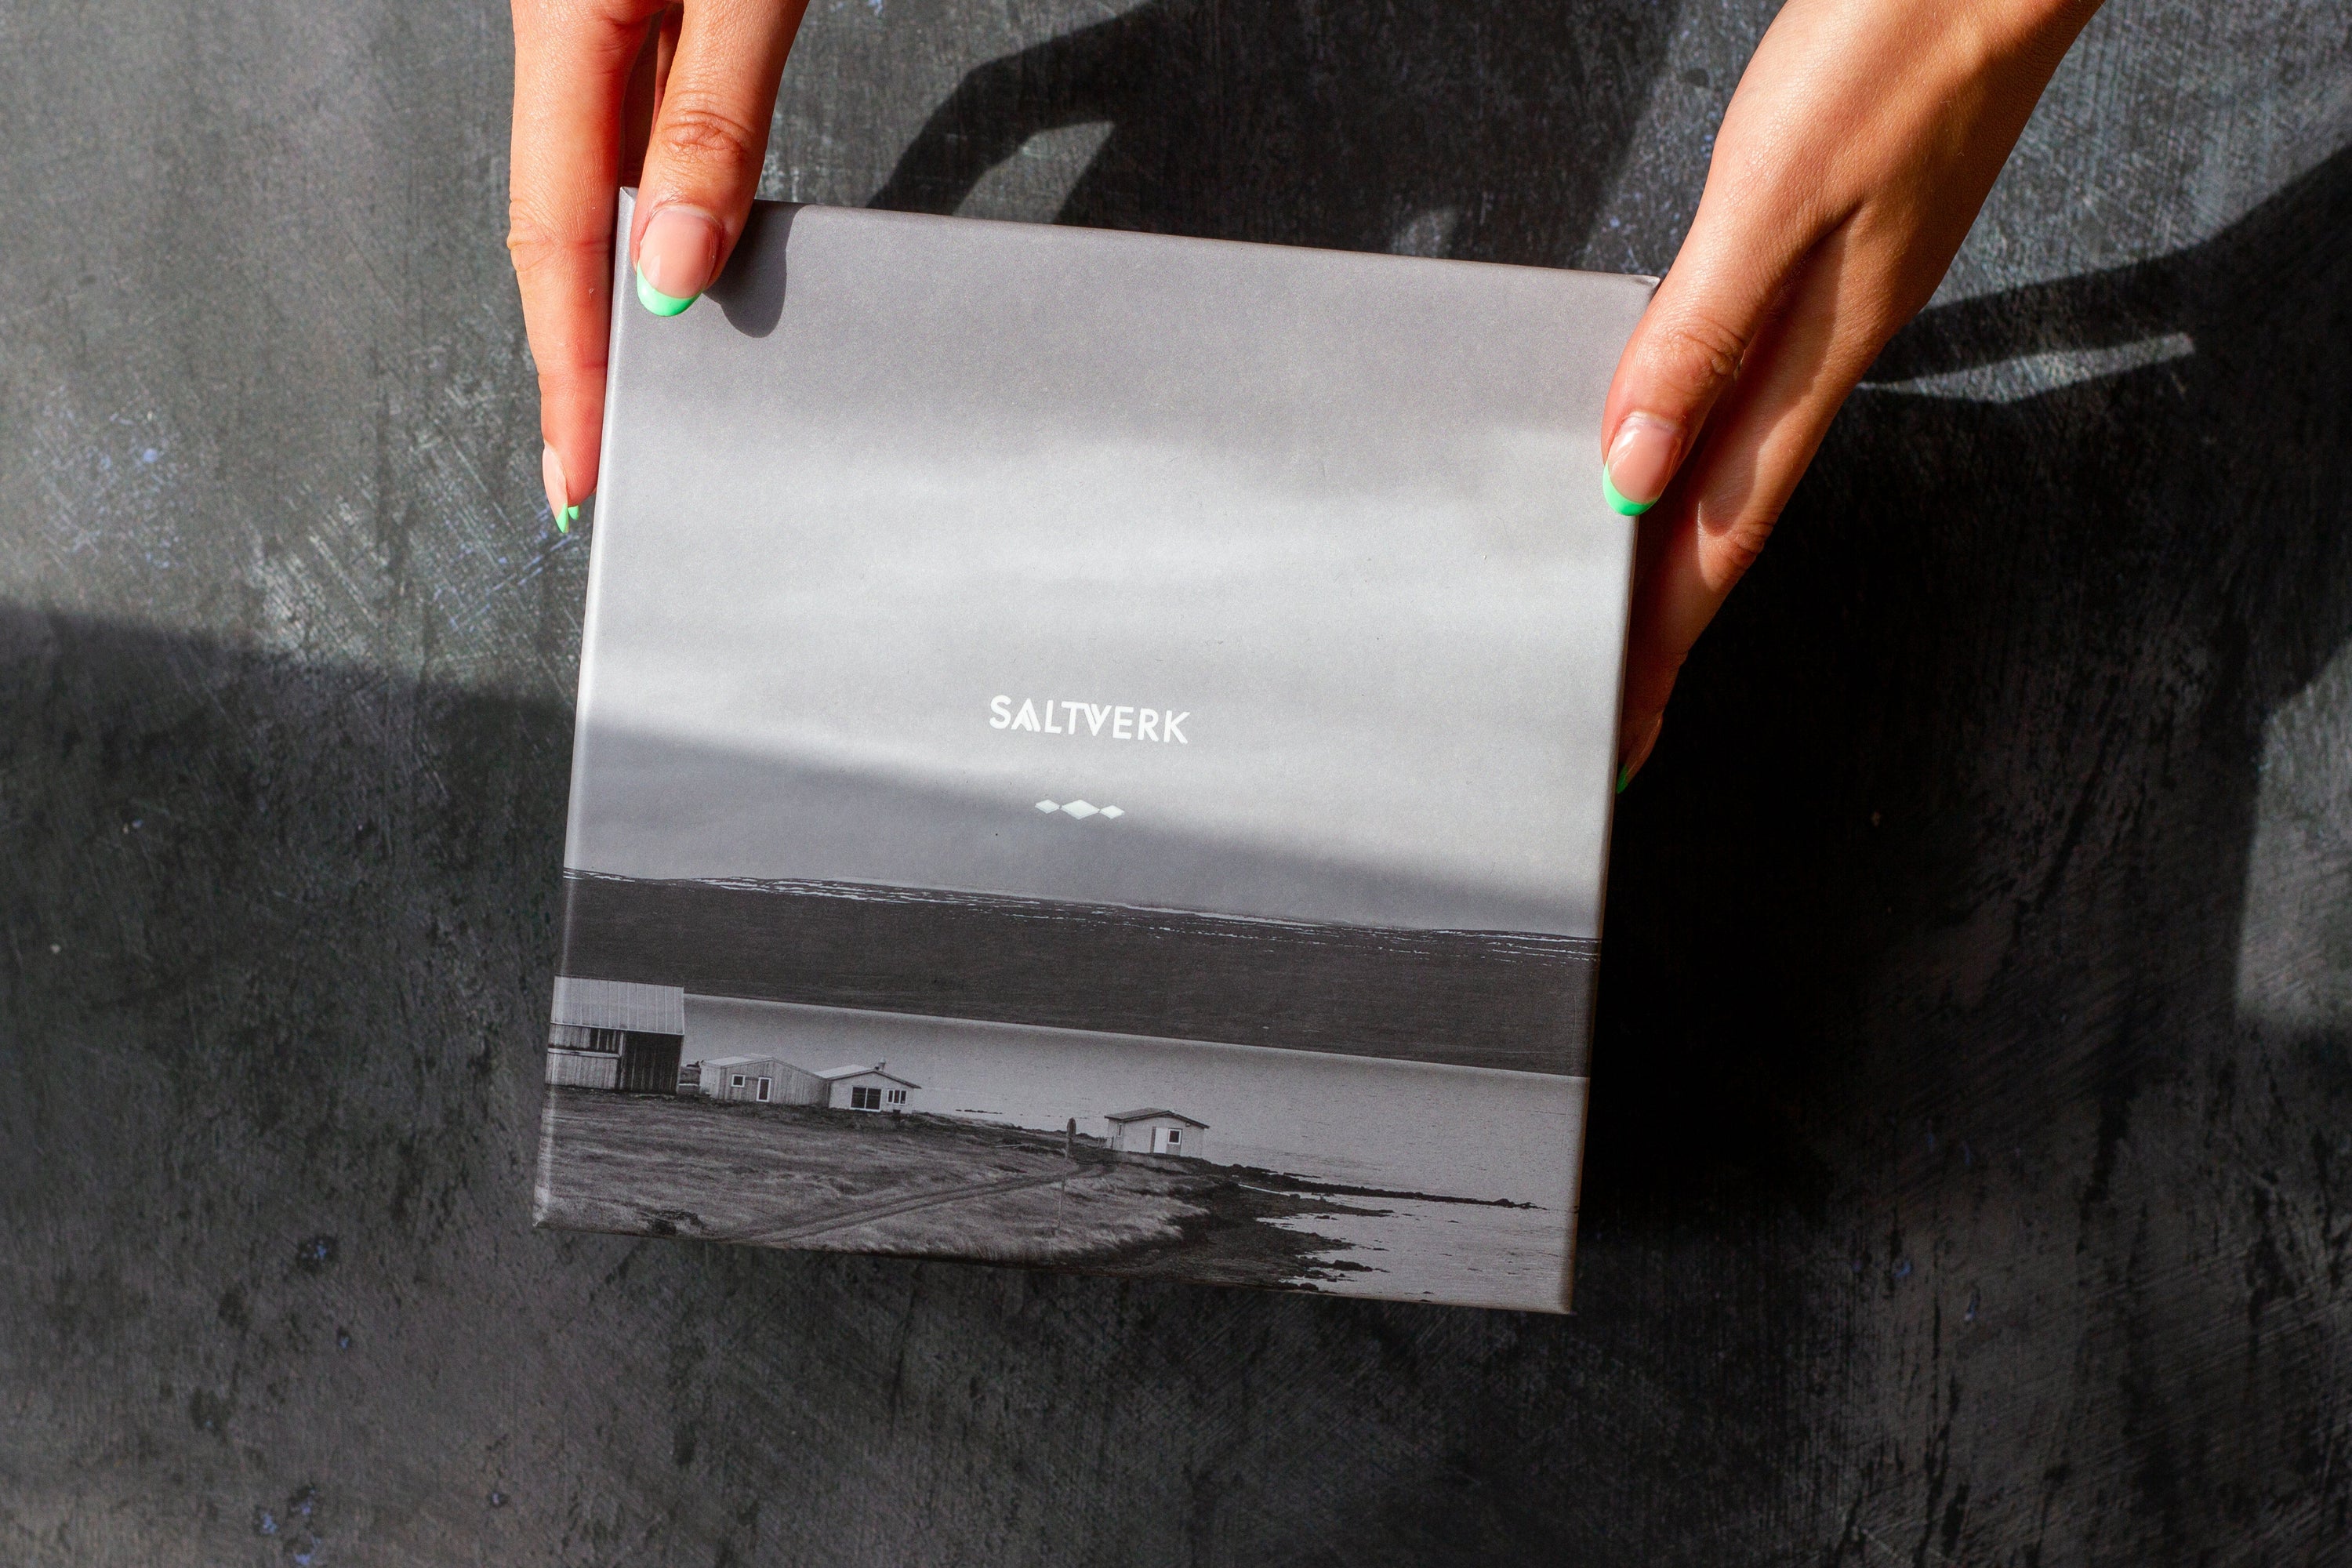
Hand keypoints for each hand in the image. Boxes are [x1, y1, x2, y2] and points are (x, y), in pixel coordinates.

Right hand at [508, 0, 808, 528]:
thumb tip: (674, 265)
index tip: (580, 465)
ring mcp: (593, 9)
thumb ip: (712, 119)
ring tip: (634, 389)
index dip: (569, 365)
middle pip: (562, 222)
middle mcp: (563, 21)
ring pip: (597, 179)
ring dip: (616, 289)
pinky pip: (636, 126)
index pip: (558, 234)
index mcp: (564, 17)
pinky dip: (655, 210)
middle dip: (577, 352)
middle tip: (595, 461)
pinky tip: (679, 260)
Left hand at [1603, 0, 2102, 782]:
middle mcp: (1823, 348)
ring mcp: (1832, 310)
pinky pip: (1749, 395)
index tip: (1626, 722)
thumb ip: (1700, 335)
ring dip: (1682, 549)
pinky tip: (1675, 455)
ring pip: (1738, 461)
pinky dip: (1704, 450)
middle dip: (1668, 625)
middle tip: (1620, 709)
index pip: (1719, 530)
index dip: (1665, 634)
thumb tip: (1632, 465)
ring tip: (1633, 621)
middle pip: (1727, 519)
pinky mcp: (1832, 264)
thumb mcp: (1774, 197)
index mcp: (1811, 352)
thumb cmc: (1894, 50)